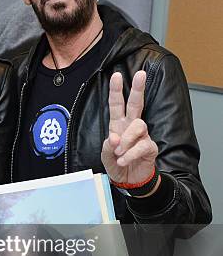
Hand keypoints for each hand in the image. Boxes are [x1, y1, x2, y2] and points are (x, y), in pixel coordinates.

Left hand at [101, 71, 157, 185]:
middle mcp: (131, 127)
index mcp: (118, 124)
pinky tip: (123, 160)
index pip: (117, 105)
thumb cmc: (117, 164)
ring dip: (126, 139)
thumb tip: (114, 138)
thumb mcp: (106, 155)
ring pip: (139, 125)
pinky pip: (142, 146)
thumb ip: (108, 146)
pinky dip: (130, 154)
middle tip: (140, 74)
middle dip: (138, 89)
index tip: (116, 75)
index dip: (116, 90)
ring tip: (119, 152)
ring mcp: (142, 136)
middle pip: (136, 104)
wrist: (129, 181)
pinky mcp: (150, 148)